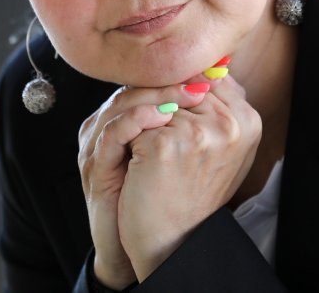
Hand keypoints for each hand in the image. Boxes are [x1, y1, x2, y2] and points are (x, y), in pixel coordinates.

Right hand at [78, 82, 211, 288]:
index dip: (180, 74)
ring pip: (122, 102)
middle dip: (172, 79)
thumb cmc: (168, 197)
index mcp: (128, 117)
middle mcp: (109, 124)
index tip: (213, 73)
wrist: (148, 245)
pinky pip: (112, 133)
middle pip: (135, 84)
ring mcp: (97, 144)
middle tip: (204, 81)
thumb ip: (197, 119)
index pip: (149, 79)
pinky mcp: (96, 166)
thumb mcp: (186, 153)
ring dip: (159, 95)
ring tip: (191, 95)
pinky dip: (137, 120)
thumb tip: (222, 82)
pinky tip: (163, 118)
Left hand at [118, 75, 261, 280]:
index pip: (210, 77)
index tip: (172, 114)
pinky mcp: (165, 144)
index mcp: (248, 121)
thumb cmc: (194, 191)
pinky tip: (138, 164)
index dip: (183, 92)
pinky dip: (130, 139)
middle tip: (154, 134)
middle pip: (181, 83)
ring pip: (156, 99)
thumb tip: (212, 64)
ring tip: (147, 151)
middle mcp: (230, 124)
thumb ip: (220, 106)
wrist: (174, 240)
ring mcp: (198, 132)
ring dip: (144, 121)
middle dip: (161, 102)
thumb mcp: (222, 147)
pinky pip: (136, 120)